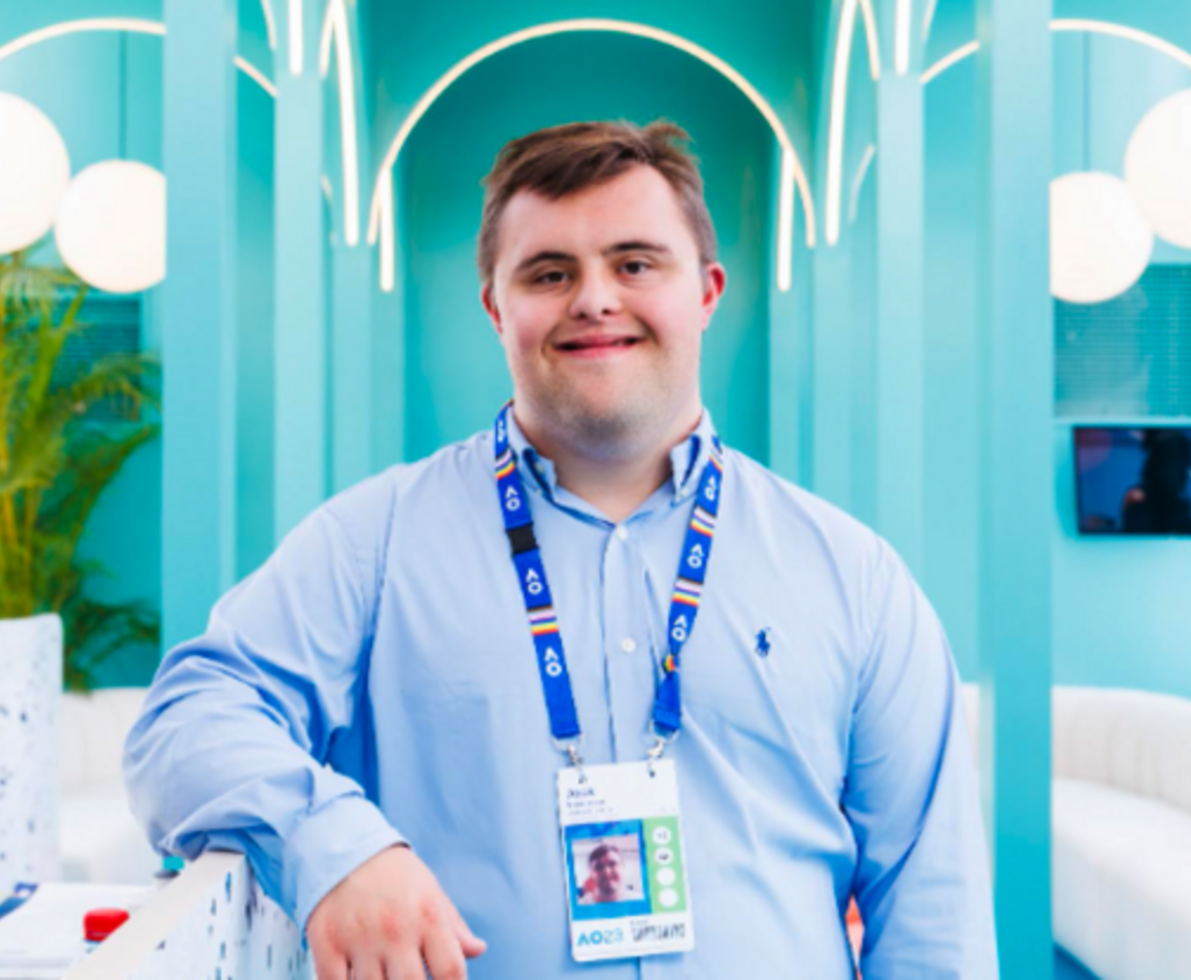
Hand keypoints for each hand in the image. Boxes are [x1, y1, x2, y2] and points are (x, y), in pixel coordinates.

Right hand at [306, 845, 486, 979]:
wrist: (344, 847)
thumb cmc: (396, 876)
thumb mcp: (431, 893)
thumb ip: (454, 928)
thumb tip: (478, 950)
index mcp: (427, 916)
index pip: (451, 971)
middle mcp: (395, 928)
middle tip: (408, 977)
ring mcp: (359, 938)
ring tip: (385, 973)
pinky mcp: (326, 944)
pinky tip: (356, 976)